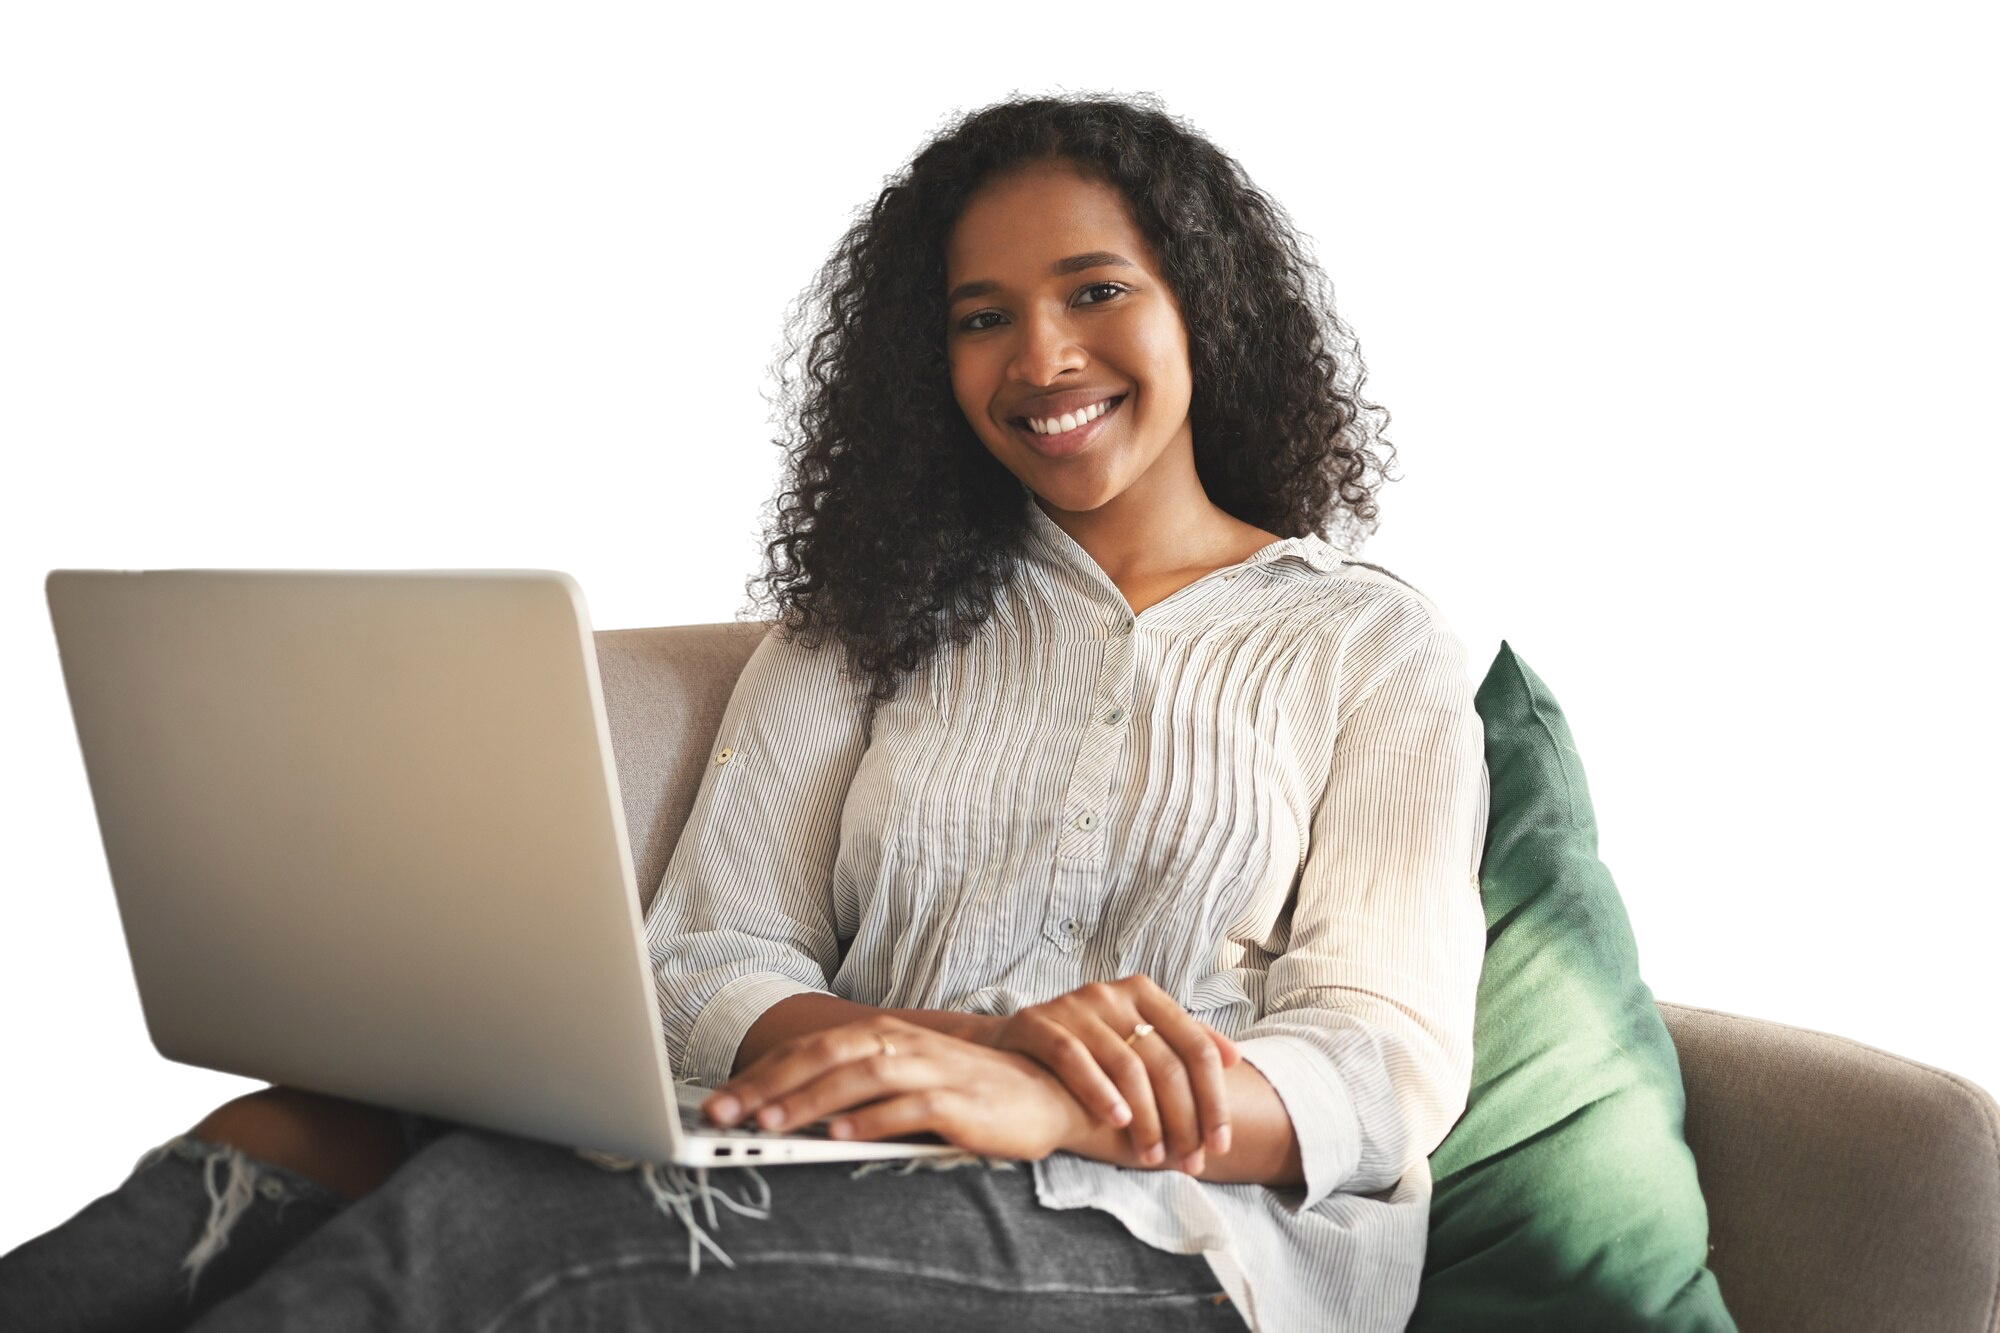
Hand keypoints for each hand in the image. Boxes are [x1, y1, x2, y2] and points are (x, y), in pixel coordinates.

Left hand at [699, 1016, 1094, 1161]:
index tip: (717, 1099)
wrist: (1046, 1095)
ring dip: (812, 1101)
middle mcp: (905, 1044)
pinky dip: (873, 1120)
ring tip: (771, 1124)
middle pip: (826, 1055)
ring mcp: (934, 1070)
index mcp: (885, 1036)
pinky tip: (841, 1137)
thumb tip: (789, 1111)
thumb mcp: (904, 1082)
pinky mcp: (962, 1103)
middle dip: (769, 1083)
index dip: (762, 1071)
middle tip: (722, 1113)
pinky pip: (911, 1108)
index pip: (812, 1048)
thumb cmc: (967, 1092)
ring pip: (861, 1077)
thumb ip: (855, 1088)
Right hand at [976, 975, 1239, 1175]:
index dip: (1214, 1099)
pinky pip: (1074, 1058)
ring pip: (1126, 1065)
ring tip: (1153, 1156)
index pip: (1196, 1047)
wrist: (1010, 1044)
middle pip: (1165, 1061)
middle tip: (1189, 1161)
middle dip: (1183, 1119)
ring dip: (1146, 1118)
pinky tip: (1117, 1122)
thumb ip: (1180, 1042)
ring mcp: (1074, 1005)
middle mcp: (1113, 993)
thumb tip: (1234, 1058)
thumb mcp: (1135, 1038)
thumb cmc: (1086, 1049)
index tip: (1220, 1144)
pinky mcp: (1038, 1022)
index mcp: (1144, 993)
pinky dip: (1100, 1091)